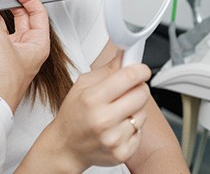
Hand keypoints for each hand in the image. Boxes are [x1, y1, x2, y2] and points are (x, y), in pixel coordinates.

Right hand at [18, 53, 151, 171]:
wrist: (67, 146)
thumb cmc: (73, 114)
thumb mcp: (82, 85)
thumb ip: (105, 70)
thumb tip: (124, 56)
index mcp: (92, 98)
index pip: (128, 78)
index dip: (140, 70)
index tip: (142, 69)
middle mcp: (104, 119)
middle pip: (141, 94)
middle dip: (139, 87)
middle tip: (130, 88)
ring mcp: (114, 138)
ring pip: (143, 114)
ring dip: (135, 108)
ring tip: (118, 110)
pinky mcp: (122, 153)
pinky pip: (140, 132)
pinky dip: (133, 127)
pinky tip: (118, 126)